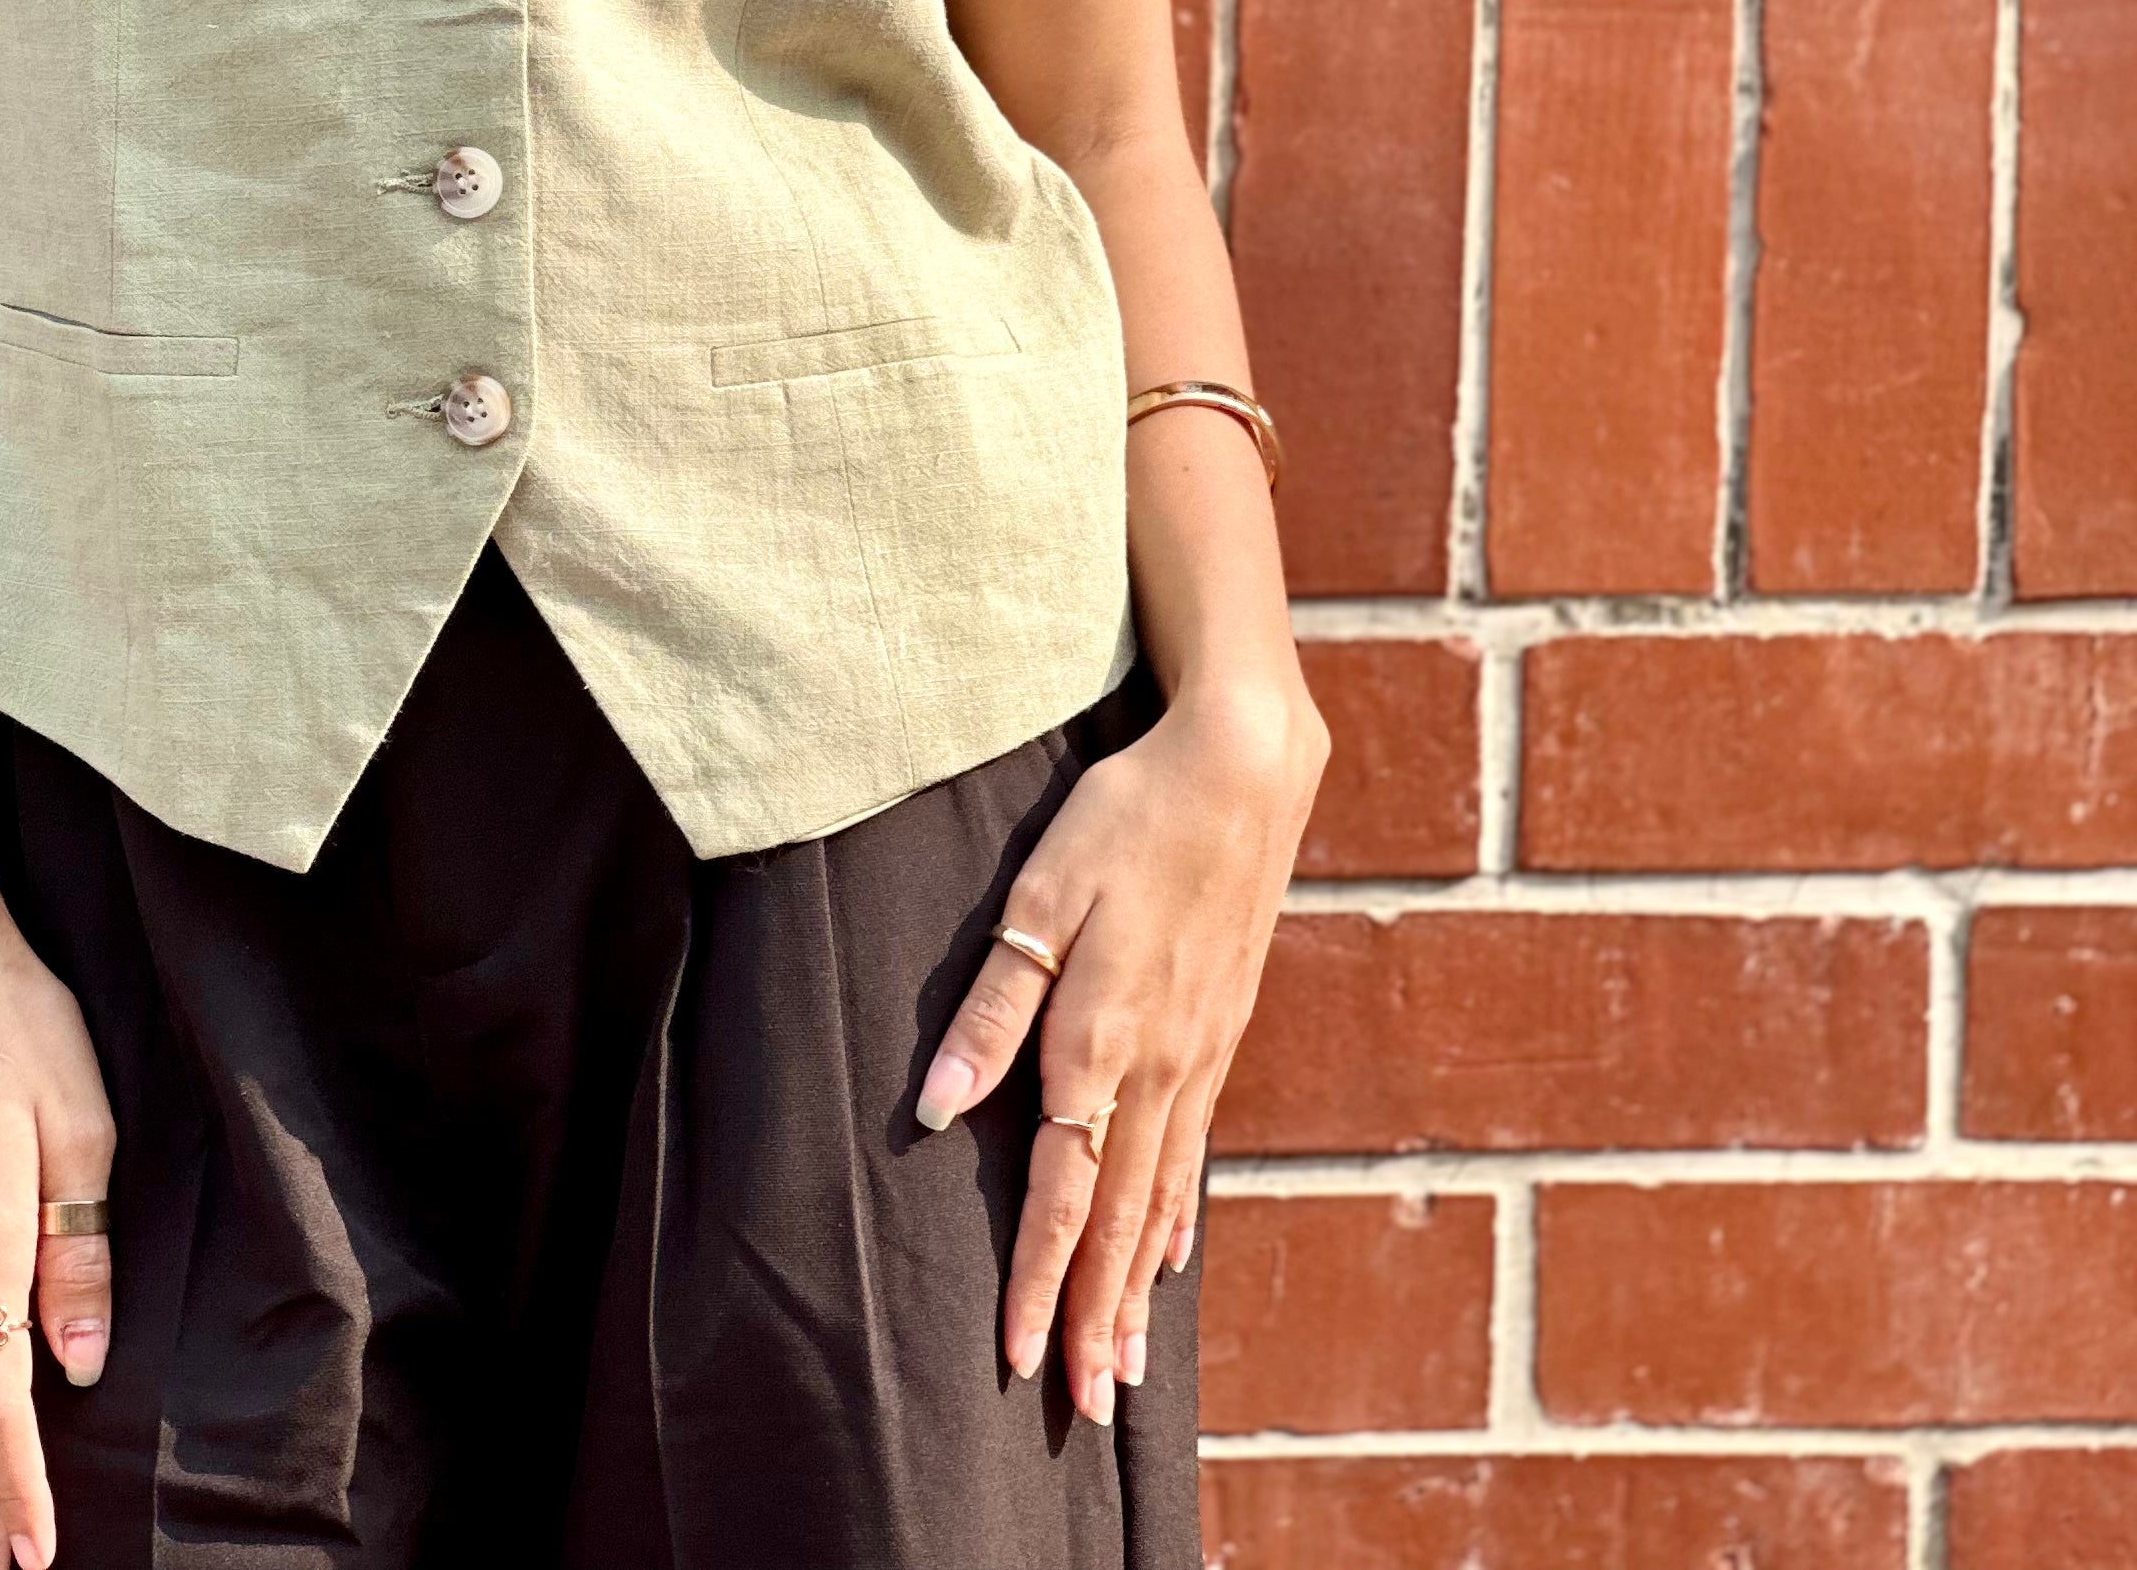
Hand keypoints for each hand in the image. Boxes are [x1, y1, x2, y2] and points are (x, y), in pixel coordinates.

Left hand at [915, 676, 1327, 1421]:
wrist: (1242, 772)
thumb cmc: (1125, 819)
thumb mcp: (1040, 894)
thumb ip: (994, 1002)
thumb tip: (941, 1105)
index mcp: (1104, 1038)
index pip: (1066, 1190)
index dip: (1039, 1278)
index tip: (1017, 1359)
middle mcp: (1160, 1066)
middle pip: (1120, 1219)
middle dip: (1096, 1317)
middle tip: (1085, 1410)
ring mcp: (1199, 1055)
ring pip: (1161, 1198)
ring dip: (1138, 1288)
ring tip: (1124, 1367)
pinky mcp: (1219, 1033)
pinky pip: (1192, 1150)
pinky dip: (1176, 1217)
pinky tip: (1169, 1258)